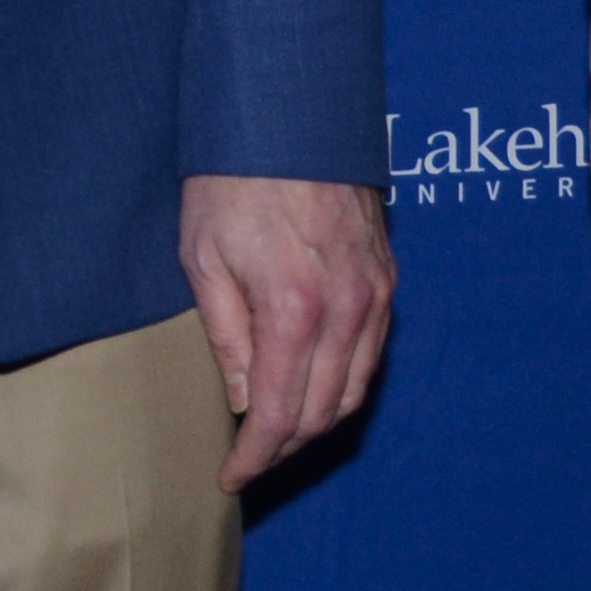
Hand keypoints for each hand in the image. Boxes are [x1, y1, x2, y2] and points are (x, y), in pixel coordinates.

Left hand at [180, 175, 394, 489]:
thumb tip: (244, 400)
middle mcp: (347, 309)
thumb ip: (227, 336)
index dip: (255, 458)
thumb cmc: (233, 178)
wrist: (290, 112)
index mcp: (294, 309)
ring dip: (316, 422)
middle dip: (283, 449)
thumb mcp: (203, 257)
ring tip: (275, 432)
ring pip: (354, 390)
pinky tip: (311, 384)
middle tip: (247, 460)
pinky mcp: (387, 277)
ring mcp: (375, 293)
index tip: (230, 478)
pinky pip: (372, 353)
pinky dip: (343, 383)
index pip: (280, 415)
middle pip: (322, 414)